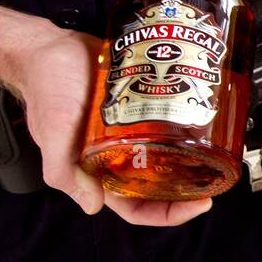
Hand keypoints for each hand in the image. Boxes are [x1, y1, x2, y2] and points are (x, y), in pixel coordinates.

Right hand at [7, 19, 211, 225]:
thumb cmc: (45, 90)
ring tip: (215, 151)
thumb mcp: (52, 134)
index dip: (167, 214)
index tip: (198, 204)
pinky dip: (185, 124)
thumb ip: (64, 171)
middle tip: (216, 176)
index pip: (136, 207)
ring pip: (169, 153)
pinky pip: (168, 121)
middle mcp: (118, 155)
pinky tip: (202, 120)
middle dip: (189, 187)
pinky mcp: (142, 105)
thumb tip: (93, 205)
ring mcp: (133, 130)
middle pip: (161, 184)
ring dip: (192, 156)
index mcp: (97, 171)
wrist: (50, 47)